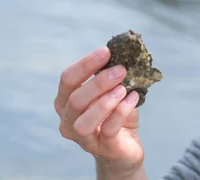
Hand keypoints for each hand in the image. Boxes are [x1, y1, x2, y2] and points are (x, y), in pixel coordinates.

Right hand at [55, 47, 143, 173]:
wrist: (126, 146)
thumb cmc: (115, 115)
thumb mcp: (113, 91)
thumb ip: (112, 76)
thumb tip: (123, 52)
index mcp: (66, 102)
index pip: (67, 79)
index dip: (86, 64)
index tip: (106, 51)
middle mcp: (68, 121)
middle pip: (75, 99)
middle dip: (99, 82)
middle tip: (121, 70)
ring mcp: (83, 138)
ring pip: (84, 121)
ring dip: (105, 102)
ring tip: (123, 89)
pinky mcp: (103, 148)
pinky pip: (108, 130)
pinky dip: (121, 111)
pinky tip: (133, 98)